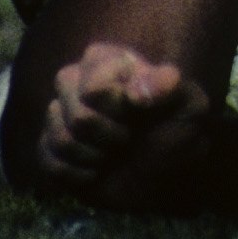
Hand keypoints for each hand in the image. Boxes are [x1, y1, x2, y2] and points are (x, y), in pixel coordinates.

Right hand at [38, 43, 212, 203]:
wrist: (160, 177)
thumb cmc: (176, 134)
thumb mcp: (189, 107)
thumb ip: (170, 88)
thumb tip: (137, 92)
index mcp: (110, 61)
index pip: (95, 85)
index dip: (117, 108)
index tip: (141, 112)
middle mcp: (78, 80)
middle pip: (76, 113)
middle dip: (107, 136)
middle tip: (128, 138)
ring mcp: (60, 114)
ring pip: (61, 138)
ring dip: (94, 156)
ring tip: (113, 154)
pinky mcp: (49, 147)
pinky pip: (48, 162)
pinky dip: (77, 175)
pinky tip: (95, 170)